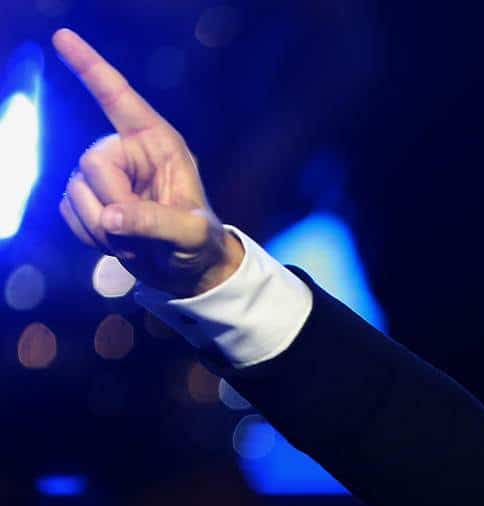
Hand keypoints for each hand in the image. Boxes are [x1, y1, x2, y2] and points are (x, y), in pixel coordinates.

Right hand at [50, 28, 242, 298]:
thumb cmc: (198, 245)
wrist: (185, 270)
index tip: (63, 36)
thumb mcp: (191, 235)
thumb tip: (113, 216)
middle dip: (113, 203)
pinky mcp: (86, 198)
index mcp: (158, 144)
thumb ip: (158, 224)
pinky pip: (68, 212)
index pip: (119, 98)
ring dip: (103, 227)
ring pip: (76, 191)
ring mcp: (103, 175)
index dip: (90, 68)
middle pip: (92, 163)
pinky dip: (90, 234)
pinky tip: (117, 242)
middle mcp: (126, 151)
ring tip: (136, 242)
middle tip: (141, 234)